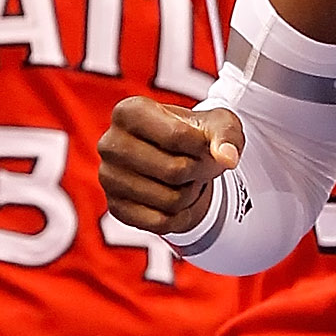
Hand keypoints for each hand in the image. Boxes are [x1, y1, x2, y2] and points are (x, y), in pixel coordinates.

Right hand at [99, 94, 244, 236]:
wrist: (176, 159)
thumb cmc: (195, 136)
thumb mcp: (218, 124)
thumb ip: (226, 134)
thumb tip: (227, 158)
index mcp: (129, 112)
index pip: (178, 136)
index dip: (203, 146)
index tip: (204, 144)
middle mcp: (110, 143)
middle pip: (175, 171)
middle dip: (199, 172)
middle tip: (198, 165)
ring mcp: (108, 178)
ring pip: (171, 201)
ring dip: (191, 194)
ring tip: (186, 180)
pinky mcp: (115, 208)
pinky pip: (160, 223)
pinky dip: (179, 216)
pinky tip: (176, 200)